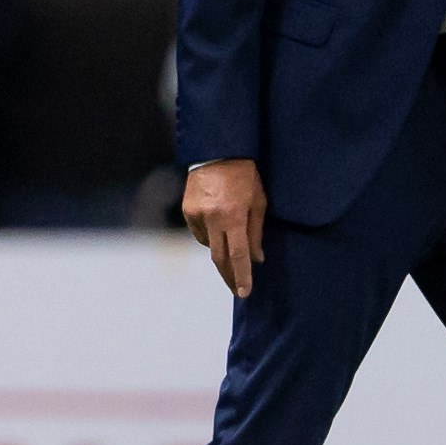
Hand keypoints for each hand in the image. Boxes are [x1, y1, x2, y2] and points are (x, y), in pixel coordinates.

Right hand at [183, 159, 267, 297]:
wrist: (217, 152)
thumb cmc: (245, 175)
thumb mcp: (258, 202)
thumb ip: (256, 232)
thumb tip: (257, 259)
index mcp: (232, 216)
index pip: (238, 255)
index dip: (241, 276)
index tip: (244, 292)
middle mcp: (211, 218)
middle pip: (219, 258)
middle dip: (229, 275)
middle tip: (236, 289)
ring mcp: (195, 215)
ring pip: (209, 245)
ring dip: (221, 251)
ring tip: (233, 244)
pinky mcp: (186, 210)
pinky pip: (199, 233)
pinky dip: (211, 236)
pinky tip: (220, 230)